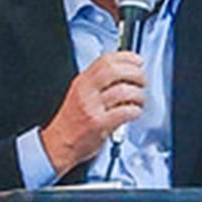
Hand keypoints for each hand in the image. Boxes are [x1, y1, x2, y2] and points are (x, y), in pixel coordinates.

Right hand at [39, 52, 146, 177]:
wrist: (59, 144)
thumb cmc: (71, 122)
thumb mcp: (79, 94)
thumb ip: (97, 83)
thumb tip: (122, 72)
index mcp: (82, 82)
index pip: (106, 60)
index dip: (126, 57)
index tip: (138, 61)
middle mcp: (86, 92)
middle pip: (115, 71)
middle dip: (136, 73)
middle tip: (142, 81)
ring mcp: (92, 107)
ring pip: (123, 91)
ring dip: (139, 95)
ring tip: (139, 100)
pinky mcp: (99, 124)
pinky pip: (125, 112)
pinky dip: (135, 111)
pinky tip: (134, 113)